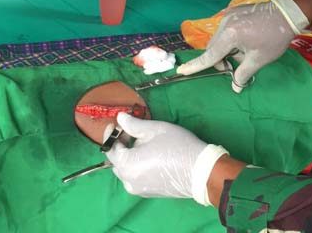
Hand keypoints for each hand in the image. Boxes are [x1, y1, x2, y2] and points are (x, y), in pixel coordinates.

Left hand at [104, 113, 227, 205]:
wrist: (200, 171)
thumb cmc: (177, 147)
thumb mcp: (155, 129)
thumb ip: (134, 124)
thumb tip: (120, 118)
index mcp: (127, 164)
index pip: (111, 149)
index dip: (111, 134)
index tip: (115, 124)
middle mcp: (128, 181)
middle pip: (117, 161)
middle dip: (121, 145)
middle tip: (131, 131)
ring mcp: (139, 189)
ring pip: (127, 171)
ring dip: (130, 157)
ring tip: (143, 144)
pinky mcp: (149, 193)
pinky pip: (136, 178)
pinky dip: (138, 167)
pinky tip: (151, 157)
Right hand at [177, 0, 308, 92]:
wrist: (287, 12)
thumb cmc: (274, 37)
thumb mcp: (260, 59)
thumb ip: (244, 73)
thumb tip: (235, 87)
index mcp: (230, 36)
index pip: (209, 56)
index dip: (195, 66)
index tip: (181, 71)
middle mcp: (224, 24)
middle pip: (213, 48)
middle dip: (220, 60)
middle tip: (234, 68)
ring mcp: (228, 15)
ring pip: (219, 39)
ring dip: (226, 50)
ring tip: (244, 52)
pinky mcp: (234, 11)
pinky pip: (225, 30)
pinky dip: (230, 39)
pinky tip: (245, 41)